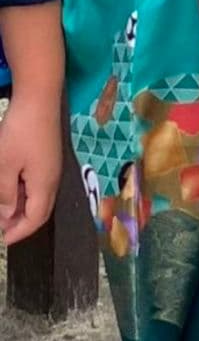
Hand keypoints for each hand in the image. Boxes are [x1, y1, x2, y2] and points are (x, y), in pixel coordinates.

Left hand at [0, 96, 61, 245]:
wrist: (38, 99)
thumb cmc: (19, 133)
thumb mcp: (5, 165)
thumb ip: (5, 194)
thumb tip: (6, 216)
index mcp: (44, 187)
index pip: (34, 219)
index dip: (19, 232)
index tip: (4, 240)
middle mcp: (52, 181)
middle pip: (40, 211)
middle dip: (21, 223)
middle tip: (2, 228)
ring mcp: (51, 169)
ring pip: (37, 198)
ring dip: (21, 207)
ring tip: (3, 210)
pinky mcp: (47, 158)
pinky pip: (37, 185)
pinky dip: (23, 193)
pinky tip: (10, 188)